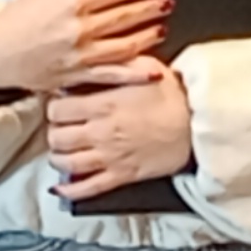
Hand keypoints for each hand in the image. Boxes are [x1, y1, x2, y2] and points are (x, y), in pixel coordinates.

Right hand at [0, 0, 169, 95]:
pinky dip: (136, 73)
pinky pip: (113, 75)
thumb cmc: (11, 26)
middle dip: (150, 7)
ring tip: (163, 26)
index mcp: (70, 4)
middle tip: (167, 1)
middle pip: (125, 16)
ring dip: (148, 34)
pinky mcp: (78, 76)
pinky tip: (154, 69)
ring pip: (125, 44)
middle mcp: (79, 30)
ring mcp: (81, 55)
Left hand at [43, 61, 189, 196]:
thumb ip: (114, 64)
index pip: (56, 109)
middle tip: (61, 127)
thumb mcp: (142, 67)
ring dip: (58, 158)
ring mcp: (109, 157)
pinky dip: (70, 190)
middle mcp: (100, 132)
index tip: (59, 104)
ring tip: (62, 151)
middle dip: (55, 131)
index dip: (54, 106)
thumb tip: (91, 60)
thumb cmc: (173, 94)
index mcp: (103, 104)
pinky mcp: (121, 176)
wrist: (197, 123)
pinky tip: (61, 187)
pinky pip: (88, 188)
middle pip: (56, 137)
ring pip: (66, 163)